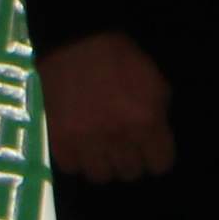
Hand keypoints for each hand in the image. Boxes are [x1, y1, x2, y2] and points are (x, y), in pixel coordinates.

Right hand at [39, 32, 174, 182]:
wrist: (77, 44)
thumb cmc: (124, 62)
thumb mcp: (157, 87)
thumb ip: (158, 119)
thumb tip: (153, 143)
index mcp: (146, 122)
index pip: (160, 165)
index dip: (156, 157)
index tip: (148, 150)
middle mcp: (117, 136)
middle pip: (130, 172)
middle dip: (129, 159)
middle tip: (122, 144)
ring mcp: (85, 139)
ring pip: (100, 176)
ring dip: (102, 164)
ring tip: (99, 148)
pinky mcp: (58, 137)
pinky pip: (71, 167)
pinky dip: (76, 160)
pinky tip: (79, 145)